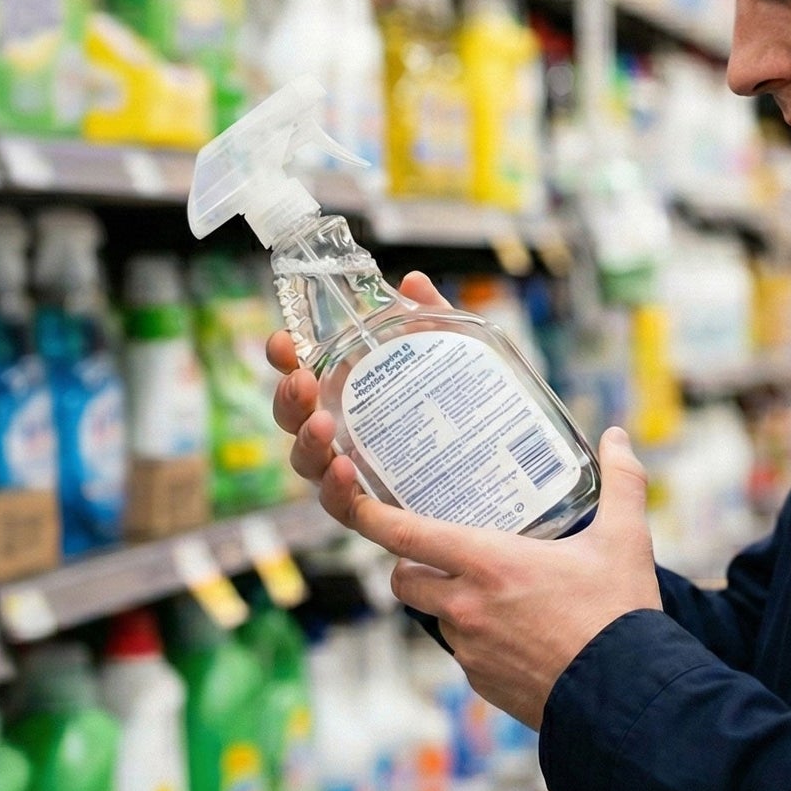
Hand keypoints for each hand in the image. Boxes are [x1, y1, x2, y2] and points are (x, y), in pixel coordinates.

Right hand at [267, 270, 452, 525]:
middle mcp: (339, 430)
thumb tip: (413, 282)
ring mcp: (352, 470)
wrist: (508, 464)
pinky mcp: (374, 508)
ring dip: (307, 441)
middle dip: (287, 399)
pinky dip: (336, 489)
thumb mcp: (452, 354)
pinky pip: (343, 505)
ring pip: (308, 462)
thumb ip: (432, 319)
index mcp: (346, 390)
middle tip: (301, 382)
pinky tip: (345, 470)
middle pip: (293, 418)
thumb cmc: (464, 404)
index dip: (283, 357)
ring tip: (324, 425)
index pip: (300, 370)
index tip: (282, 341)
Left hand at [360, 427, 659, 727]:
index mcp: (489, 564)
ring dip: (451, 604)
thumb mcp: (624, 540)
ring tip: (493, 592)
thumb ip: (621, 481)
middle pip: (405, 580)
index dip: (370, 516)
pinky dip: (480, 640)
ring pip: (438, 617)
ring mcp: (470, 651)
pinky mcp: (482, 683)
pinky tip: (518, 634)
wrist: (626, 698)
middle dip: (411, 564)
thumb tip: (618, 437)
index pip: (406, 535)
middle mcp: (467, 607)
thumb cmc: (619, 616)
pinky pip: (465, 654)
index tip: (355, 502)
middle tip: (441, 552)